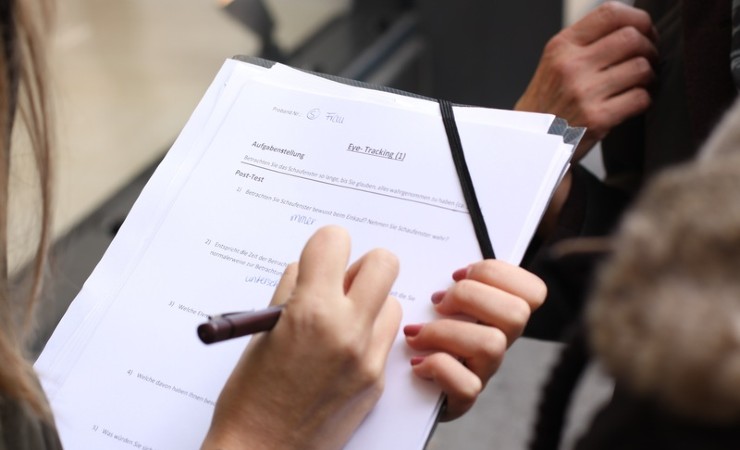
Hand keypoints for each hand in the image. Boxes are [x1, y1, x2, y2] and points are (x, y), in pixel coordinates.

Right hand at [202, 226, 401, 449]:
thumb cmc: (249, 397)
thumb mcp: (261, 332)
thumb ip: (291, 292)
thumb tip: (310, 269)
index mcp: (310, 311)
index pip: (335, 241)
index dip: (324, 247)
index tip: (317, 261)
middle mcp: (346, 330)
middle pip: (383, 263)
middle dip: (361, 267)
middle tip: (339, 286)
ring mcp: (367, 358)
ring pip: (391, 302)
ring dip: (369, 304)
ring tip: (339, 323)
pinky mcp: (377, 381)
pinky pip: (384, 339)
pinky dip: (368, 336)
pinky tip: (342, 353)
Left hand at [403, 260, 545, 420]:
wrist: (401, 385)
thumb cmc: (419, 331)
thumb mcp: (436, 299)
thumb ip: (449, 279)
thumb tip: (446, 262)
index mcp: (497, 314)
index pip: (533, 291)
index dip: (498, 274)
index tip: (458, 274)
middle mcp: (499, 342)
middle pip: (517, 313)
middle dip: (471, 296)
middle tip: (437, 302)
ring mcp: (483, 372)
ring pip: (492, 345)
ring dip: (445, 332)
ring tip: (417, 333)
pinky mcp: (463, 399)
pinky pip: (467, 385)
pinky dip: (437, 368)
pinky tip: (416, 363)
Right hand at [515, 1, 657, 158]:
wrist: (531, 142)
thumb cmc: (549, 102)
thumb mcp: (555, 62)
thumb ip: (587, 43)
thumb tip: (634, 27)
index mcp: (562, 46)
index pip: (610, 13)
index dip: (638, 19)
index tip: (645, 32)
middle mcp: (571, 66)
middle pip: (632, 38)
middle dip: (650, 48)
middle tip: (649, 60)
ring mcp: (583, 93)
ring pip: (641, 67)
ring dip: (650, 75)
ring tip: (642, 82)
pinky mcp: (597, 119)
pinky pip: (640, 98)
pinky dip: (645, 99)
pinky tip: (635, 102)